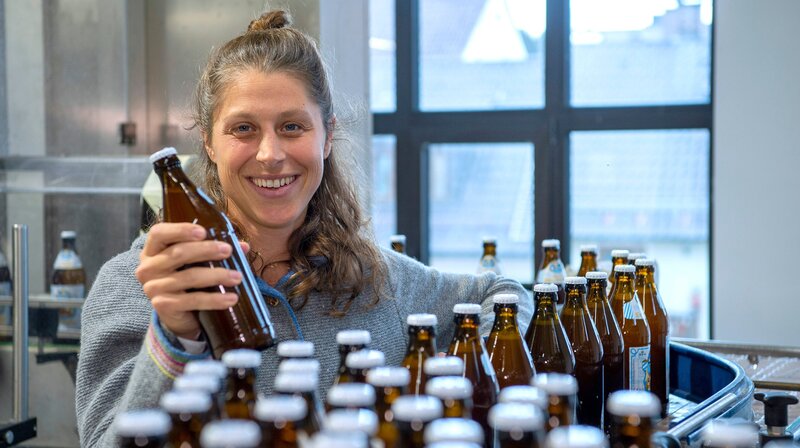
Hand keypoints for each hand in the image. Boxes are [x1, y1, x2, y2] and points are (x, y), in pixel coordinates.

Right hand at [135, 223, 248, 339]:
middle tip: (228, 251)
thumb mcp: (196, 261)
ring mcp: (153, 288)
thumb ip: (216, 250)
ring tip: (237, 277)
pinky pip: (193, 300)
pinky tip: (231, 298)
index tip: (203, 231)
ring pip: (189, 277)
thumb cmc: (187, 278)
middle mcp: (148, 268)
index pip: (159, 233)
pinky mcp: (163, 306)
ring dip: (217, 276)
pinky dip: (215, 299)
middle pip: (177, 253)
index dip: (180, 230)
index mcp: (153, 250)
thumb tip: (243, 246)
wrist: (177, 314)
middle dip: (206, 250)